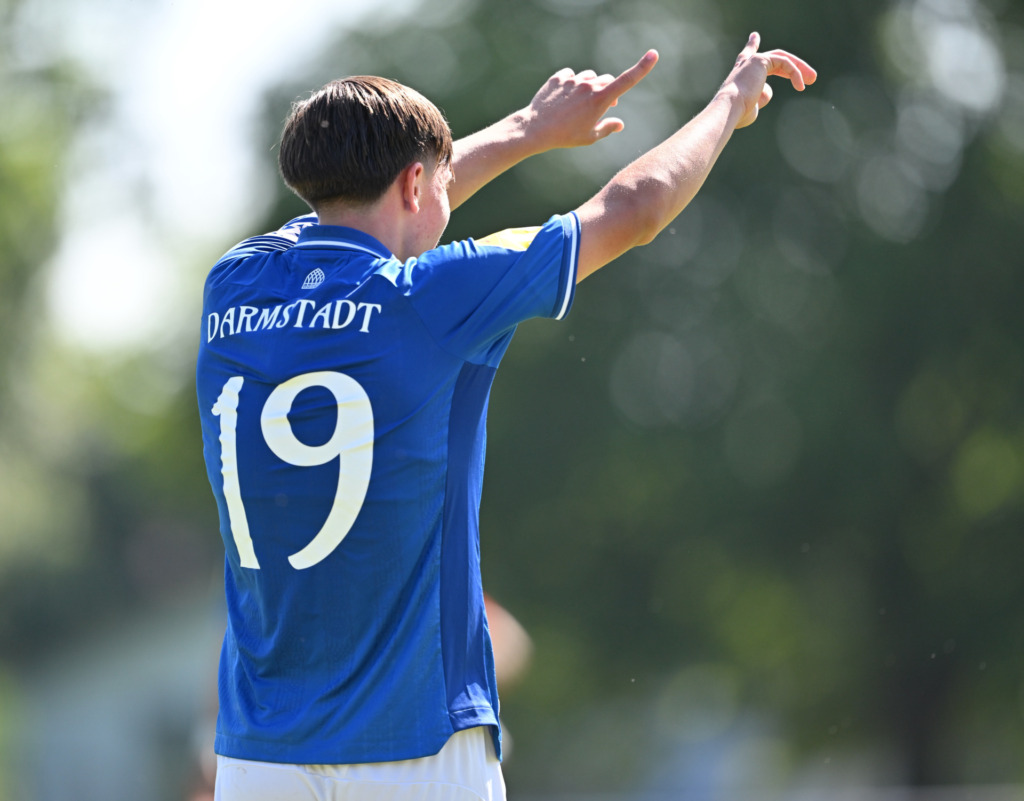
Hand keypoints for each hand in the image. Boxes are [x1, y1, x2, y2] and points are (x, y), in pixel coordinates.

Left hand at [522, 50, 659, 149]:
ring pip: (589, 77)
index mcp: (600, 100)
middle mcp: (588, 85)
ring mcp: (573, 79)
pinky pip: (571, 75)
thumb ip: (607, 128)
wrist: (536, 128)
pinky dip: (571, 84)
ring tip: (578, 104)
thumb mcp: (589, 137)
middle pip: (607, 80)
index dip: (642, 67)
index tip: (654, 54)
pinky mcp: (559, 77)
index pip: (626, 81)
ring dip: (589, 86)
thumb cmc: (565, 136)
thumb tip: (620, 124)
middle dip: (608, 90)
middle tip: (600, 106)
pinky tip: (563, 98)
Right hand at [719, 32, 816, 128]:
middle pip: (774, 58)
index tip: (754, 36)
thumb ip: (760, 98)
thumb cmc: (737, 114)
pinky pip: (785, 64)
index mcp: (740, 74)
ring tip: (812, 79)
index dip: (752, 46)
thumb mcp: (752, 107)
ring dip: (800, 69)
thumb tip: (768, 91)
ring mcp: (753, 60)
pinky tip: (800, 86)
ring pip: (783, 59)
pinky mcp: (761, 60)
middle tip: (809, 77)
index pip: (746, 57)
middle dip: (793, 66)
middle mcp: (745, 64)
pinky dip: (795, 74)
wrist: (729, 109)